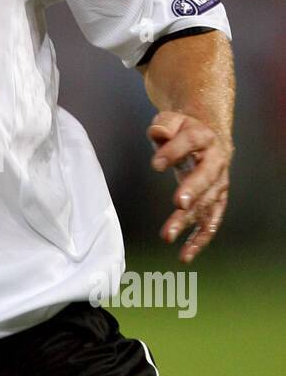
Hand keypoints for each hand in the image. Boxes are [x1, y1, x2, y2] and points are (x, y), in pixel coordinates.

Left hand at [147, 111, 232, 263]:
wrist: (206, 137)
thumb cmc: (182, 130)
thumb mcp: (170, 120)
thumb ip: (163, 125)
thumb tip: (159, 133)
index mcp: (204, 137)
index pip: (189, 142)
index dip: (173, 152)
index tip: (156, 164)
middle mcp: (216, 161)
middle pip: (206, 176)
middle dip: (193, 189)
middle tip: (179, 203)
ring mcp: (218, 183)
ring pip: (206, 203)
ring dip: (188, 220)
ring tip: (167, 235)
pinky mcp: (215, 201)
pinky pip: (210, 222)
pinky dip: (199, 239)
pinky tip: (185, 255)